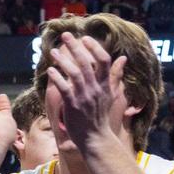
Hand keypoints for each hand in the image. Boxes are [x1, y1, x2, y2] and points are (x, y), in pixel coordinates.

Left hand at [46, 32, 127, 150]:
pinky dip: (57, 78)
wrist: (95, 138)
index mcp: (105, 84)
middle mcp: (96, 88)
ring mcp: (84, 96)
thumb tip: (123, 59)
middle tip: (65, 36)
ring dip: (63, 60)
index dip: (95, 47)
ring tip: (53, 52)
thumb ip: (114, 76)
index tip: (85, 37)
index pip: (104, 60)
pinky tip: (50, 70)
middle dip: (75, 47)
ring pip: (74, 73)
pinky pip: (64, 88)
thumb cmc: (100, 115)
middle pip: (86, 63)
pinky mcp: (72, 105)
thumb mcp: (111, 94)